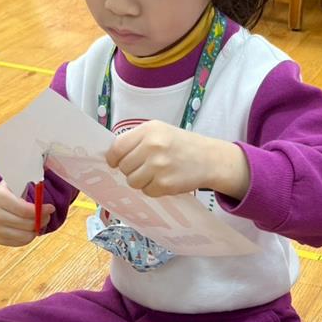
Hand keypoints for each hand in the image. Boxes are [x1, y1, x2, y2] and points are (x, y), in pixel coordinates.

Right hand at [0, 180, 53, 245]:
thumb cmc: (11, 190)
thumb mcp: (18, 180)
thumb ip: (31, 176)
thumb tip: (47, 167)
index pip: (23, 210)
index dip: (40, 210)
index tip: (51, 208)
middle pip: (26, 224)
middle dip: (42, 220)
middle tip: (47, 215)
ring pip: (25, 236)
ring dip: (36, 229)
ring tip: (39, 221)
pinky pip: (21, 242)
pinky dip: (29, 236)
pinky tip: (29, 227)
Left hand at [106, 121, 250, 200]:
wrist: (209, 159)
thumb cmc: (181, 145)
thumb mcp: (160, 131)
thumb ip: (137, 140)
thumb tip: (112, 156)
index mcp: (149, 130)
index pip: (117, 148)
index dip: (113, 158)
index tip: (115, 162)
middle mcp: (153, 146)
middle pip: (124, 167)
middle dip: (130, 170)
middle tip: (144, 167)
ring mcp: (159, 166)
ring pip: (132, 181)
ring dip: (141, 181)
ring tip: (155, 174)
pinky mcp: (165, 184)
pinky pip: (146, 191)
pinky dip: (153, 189)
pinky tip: (164, 180)